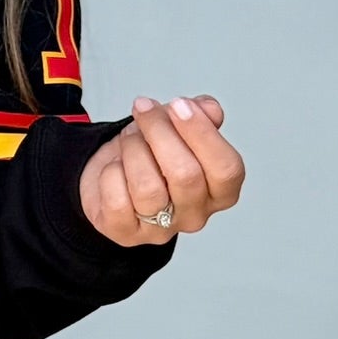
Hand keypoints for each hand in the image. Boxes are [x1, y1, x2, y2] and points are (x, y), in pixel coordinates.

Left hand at [79, 94, 244, 246]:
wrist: (111, 176)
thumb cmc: (153, 153)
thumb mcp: (180, 126)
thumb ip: (202, 114)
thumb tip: (209, 109)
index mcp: (221, 191)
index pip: (226, 168)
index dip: (202, 133)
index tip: (179, 104)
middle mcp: (196, 215)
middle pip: (186, 174)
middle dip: (159, 132)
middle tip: (143, 109)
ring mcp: (161, 229)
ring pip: (148, 188)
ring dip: (133, 150)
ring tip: (129, 137)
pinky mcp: (126, 234)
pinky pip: (117, 201)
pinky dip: (111, 174)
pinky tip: (115, 166)